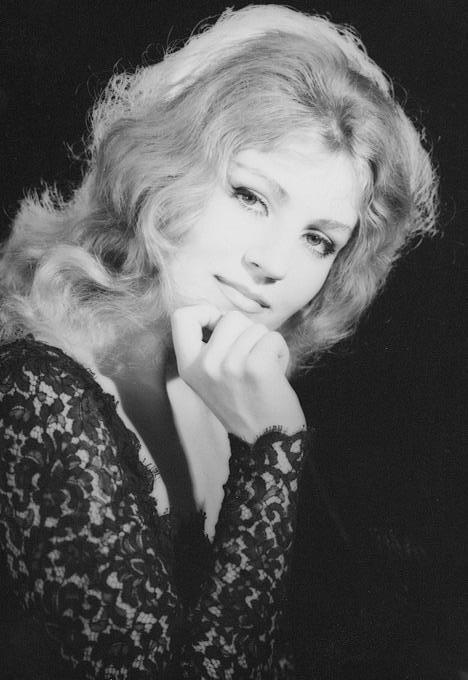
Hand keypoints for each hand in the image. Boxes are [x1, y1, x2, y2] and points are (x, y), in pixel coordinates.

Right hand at [171, 305, 305, 442]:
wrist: (267, 442)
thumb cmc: (245, 404)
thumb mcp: (212, 378)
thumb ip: (210, 347)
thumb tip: (222, 315)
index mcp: (188, 366)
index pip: (181, 316)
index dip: (204, 312)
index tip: (219, 326)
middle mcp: (204, 365)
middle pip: (229, 317)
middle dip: (247, 332)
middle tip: (251, 360)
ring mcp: (229, 366)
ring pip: (255, 327)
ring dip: (265, 344)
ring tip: (263, 370)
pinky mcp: (255, 367)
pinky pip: (273, 338)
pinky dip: (280, 352)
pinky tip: (276, 373)